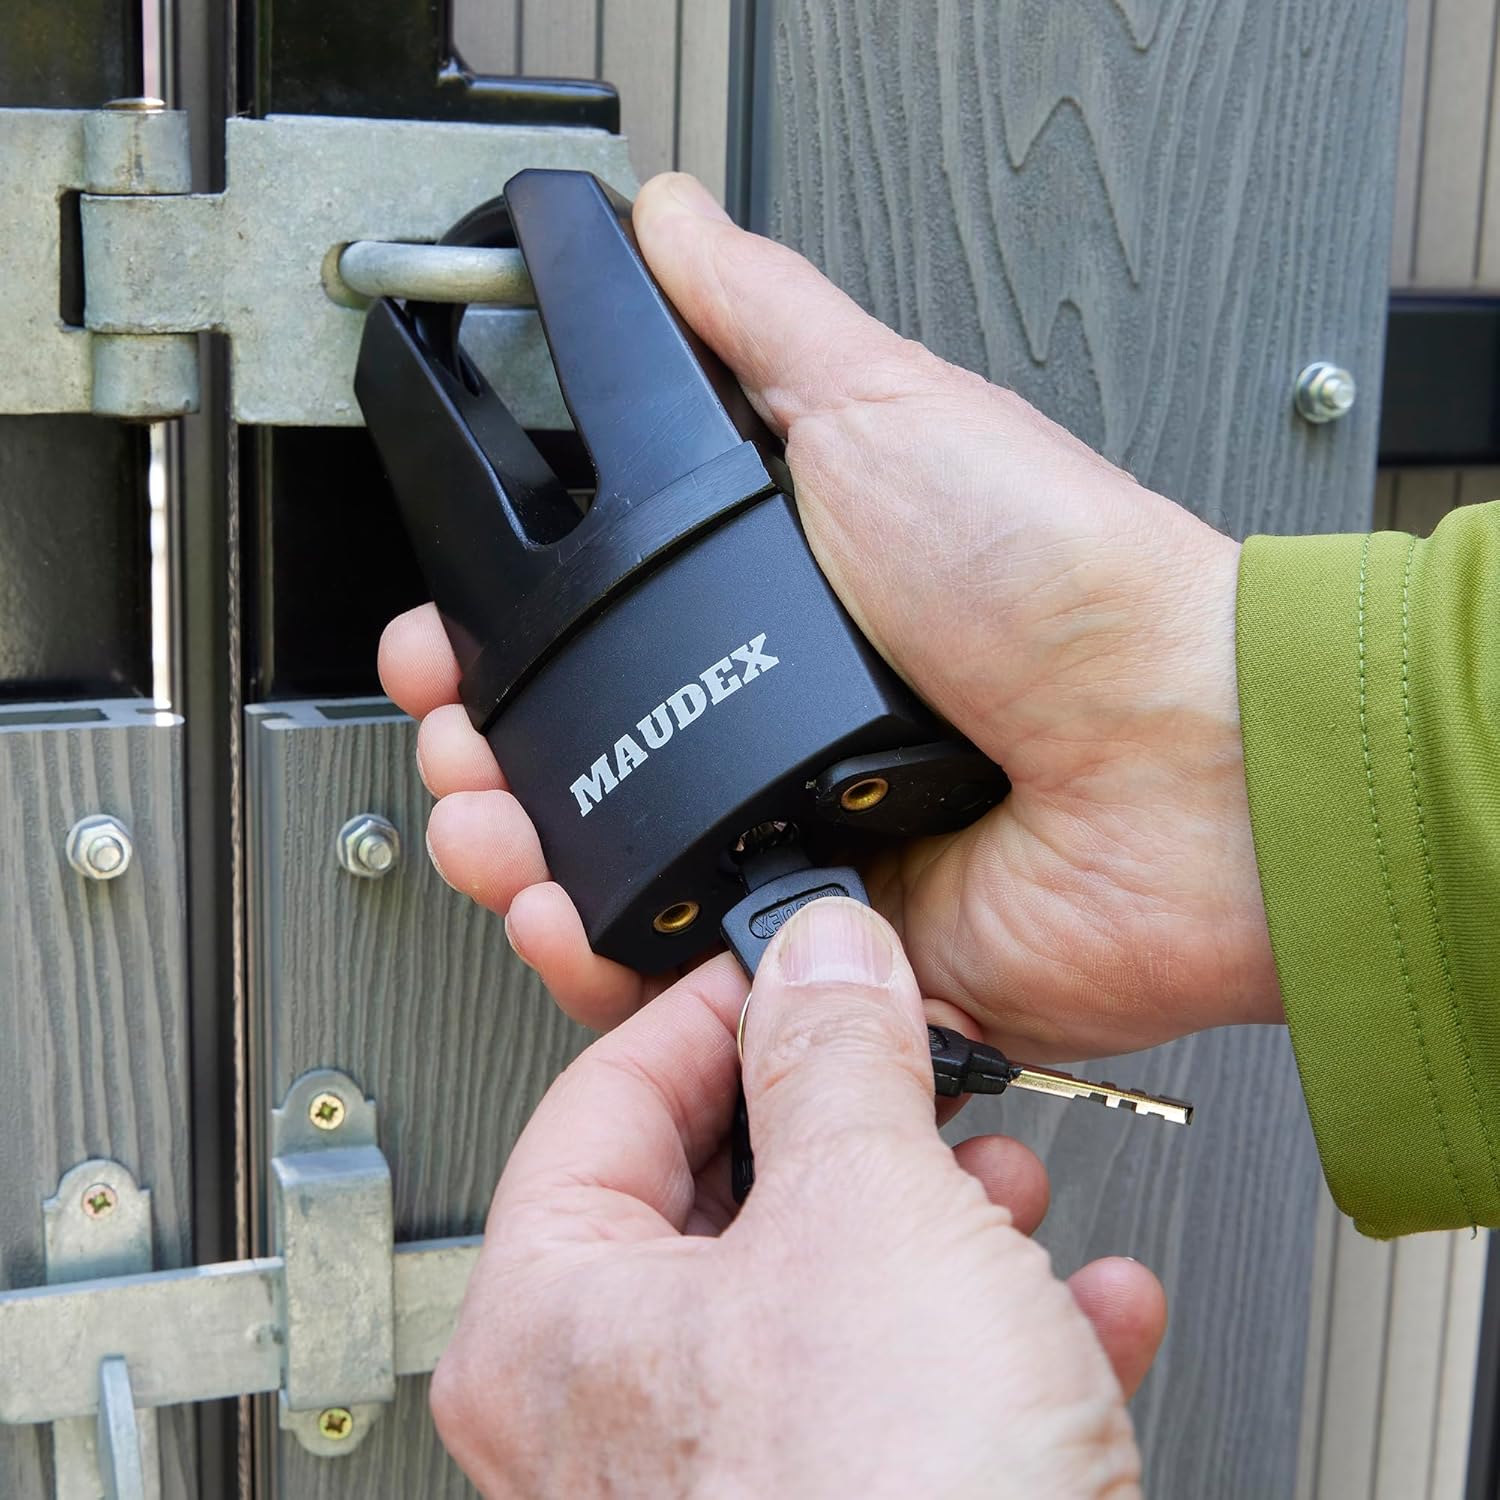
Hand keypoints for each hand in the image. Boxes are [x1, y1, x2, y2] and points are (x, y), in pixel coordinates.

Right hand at [381, 171, 1281, 1061]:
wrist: (1181, 757)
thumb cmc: (1065, 581)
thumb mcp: (887, 408)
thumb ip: (760, 324)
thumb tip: (670, 226)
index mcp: (782, 612)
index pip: (599, 633)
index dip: (507, 644)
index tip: (450, 646)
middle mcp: (783, 733)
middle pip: (585, 763)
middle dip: (487, 759)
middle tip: (456, 743)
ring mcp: (804, 846)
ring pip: (620, 879)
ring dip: (522, 863)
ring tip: (486, 833)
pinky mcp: (831, 950)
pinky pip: (693, 978)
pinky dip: (615, 969)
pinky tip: (565, 920)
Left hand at [430, 899, 1164, 1497]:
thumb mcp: (865, 1216)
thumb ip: (834, 1055)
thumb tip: (819, 957)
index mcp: (555, 1325)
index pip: (608, 1094)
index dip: (720, 1006)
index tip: (802, 961)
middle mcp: (616, 1415)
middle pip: (728, 1188)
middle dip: (851, 1115)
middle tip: (918, 1058)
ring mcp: (731, 1476)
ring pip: (829, 1284)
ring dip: (938, 1215)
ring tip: (1009, 1179)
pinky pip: (907, 1387)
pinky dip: (994, 1331)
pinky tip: (1081, 1304)